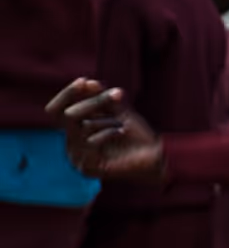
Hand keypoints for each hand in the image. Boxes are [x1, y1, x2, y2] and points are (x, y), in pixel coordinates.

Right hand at [46, 79, 164, 183]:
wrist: (153, 155)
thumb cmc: (134, 132)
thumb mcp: (117, 109)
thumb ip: (101, 97)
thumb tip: (88, 83)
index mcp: (74, 129)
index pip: (56, 111)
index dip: (66, 94)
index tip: (83, 80)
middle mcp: (71, 144)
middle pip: (69, 115)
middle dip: (95, 101)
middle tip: (119, 94)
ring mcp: (77, 157)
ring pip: (83, 127)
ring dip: (108, 120)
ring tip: (122, 123)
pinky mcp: (86, 167)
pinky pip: (91, 141)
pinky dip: (109, 132)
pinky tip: (122, 132)